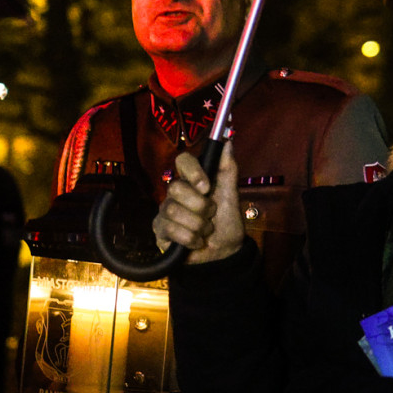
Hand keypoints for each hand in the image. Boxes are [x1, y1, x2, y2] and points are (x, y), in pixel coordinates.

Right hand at [152, 142, 243, 264]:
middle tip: (211, 214)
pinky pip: (170, 229)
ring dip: (198, 224)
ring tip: (206, 230)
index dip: (192, 171)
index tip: (206, 186)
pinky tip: (197, 242)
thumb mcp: (231, 194)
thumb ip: (228, 168)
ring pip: (173, 211)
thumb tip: (228, 141)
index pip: (182, 161)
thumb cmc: (227, 221)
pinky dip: (190, 238)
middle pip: (176, 188)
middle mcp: (175, 193)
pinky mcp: (160, 231)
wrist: (226, 252)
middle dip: (200, 206)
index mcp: (192, 180)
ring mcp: (165, 211)